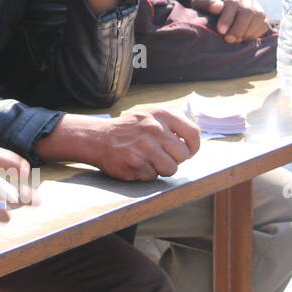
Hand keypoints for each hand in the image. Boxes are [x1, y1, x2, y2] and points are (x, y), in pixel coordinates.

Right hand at [42, 111, 198, 179]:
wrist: (96, 138)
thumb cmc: (127, 129)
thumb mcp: (149, 116)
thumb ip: (172, 124)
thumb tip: (195, 140)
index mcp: (160, 115)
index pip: (193, 133)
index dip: (194, 146)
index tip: (188, 151)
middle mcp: (154, 129)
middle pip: (183, 155)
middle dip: (175, 159)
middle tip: (161, 155)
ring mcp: (144, 148)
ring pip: (171, 169)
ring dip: (161, 168)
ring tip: (147, 160)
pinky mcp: (135, 164)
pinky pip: (153, 176)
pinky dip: (146, 173)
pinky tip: (135, 163)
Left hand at [190, 0, 269, 42]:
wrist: (216, 2)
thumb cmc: (206, 3)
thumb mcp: (200, 0)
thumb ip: (206, 2)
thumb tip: (218, 7)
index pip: (232, 3)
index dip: (227, 18)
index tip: (221, 31)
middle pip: (248, 11)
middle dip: (238, 28)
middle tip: (229, 39)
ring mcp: (255, 2)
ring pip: (259, 17)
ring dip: (248, 32)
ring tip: (235, 40)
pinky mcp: (261, 13)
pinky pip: (264, 24)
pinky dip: (255, 33)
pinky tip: (243, 38)